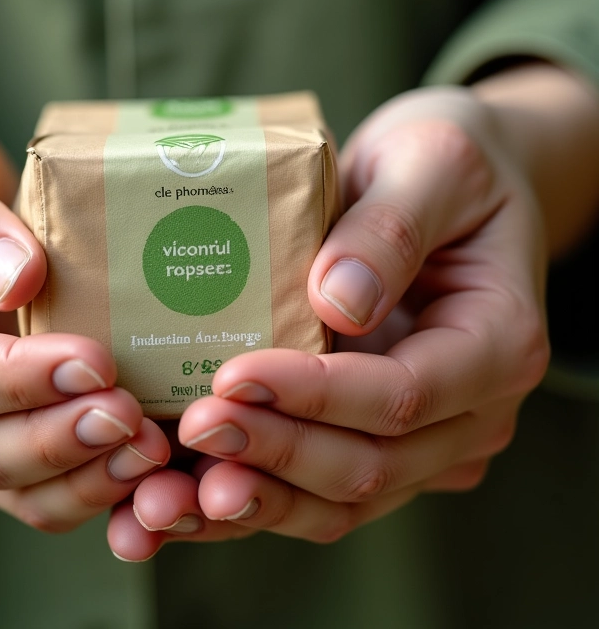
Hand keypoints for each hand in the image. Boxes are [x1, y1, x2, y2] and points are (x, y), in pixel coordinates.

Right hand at [0, 96, 168, 531]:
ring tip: (150, 453)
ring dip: (83, 479)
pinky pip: (32, 478)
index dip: (23, 380)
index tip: (97, 360)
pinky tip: (140, 461)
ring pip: (7, 481)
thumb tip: (17, 279)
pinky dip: (87, 480)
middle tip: (137, 421)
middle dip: (63, 443)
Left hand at [107, 64, 598, 558]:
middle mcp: (469, 409)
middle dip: (273, 454)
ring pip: (339, 499)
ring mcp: (424, 436)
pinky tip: (183, 498)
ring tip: (167, 497)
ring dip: (252, 502)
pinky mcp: (376, 436)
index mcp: (497, 344)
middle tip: (192, 429)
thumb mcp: (433, 162)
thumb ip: (392, 228)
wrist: (452, 188)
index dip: (316, 396)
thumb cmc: (448, 166)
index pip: (403, 395)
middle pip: (369, 463)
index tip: (233, 376)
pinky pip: (315, 489)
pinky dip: (251, 499)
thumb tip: (339, 302)